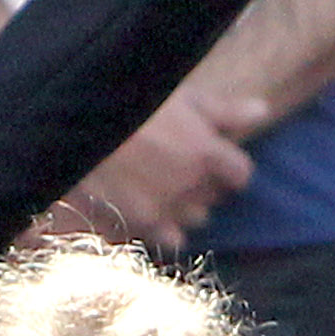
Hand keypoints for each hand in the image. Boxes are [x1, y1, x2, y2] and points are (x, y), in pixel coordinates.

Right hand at [41, 89, 267, 253]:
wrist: (72, 126)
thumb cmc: (127, 101)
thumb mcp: (179, 95)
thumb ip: (223, 109)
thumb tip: (262, 111)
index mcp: (206, 152)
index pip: (241, 174)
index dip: (227, 166)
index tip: (211, 156)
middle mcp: (191, 186)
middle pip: (213, 198)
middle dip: (201, 185)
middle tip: (173, 164)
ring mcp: (165, 209)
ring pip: (191, 220)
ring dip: (182, 207)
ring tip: (156, 185)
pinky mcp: (138, 225)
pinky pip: (166, 239)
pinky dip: (160, 227)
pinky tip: (143, 205)